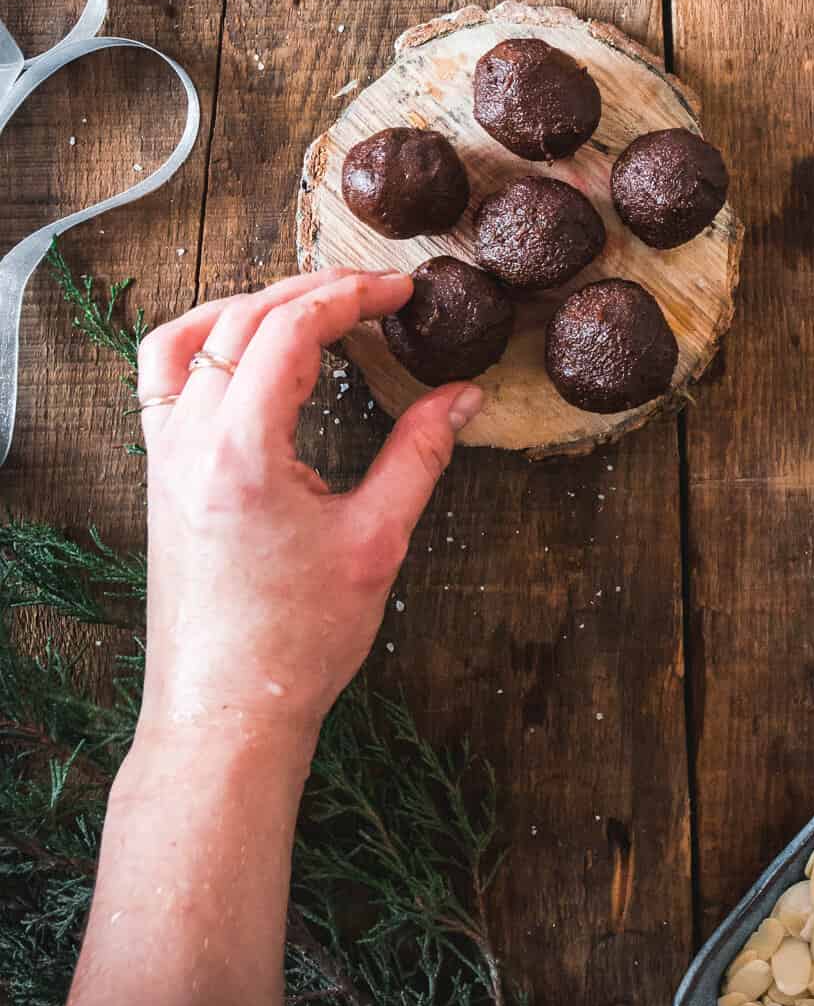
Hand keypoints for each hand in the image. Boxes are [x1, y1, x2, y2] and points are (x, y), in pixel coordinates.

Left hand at [133, 268, 481, 758]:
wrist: (227, 714)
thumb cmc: (296, 643)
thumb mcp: (376, 542)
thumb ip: (420, 455)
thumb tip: (463, 397)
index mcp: (241, 450)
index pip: (291, 328)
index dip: (352, 295)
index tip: (400, 291)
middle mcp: (189, 440)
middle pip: (244, 319)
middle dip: (314, 291)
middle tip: (375, 293)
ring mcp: (163, 455)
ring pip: (191, 336)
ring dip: (251, 306)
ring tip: (309, 307)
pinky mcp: (158, 475)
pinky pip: (161, 378)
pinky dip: (203, 343)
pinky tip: (245, 353)